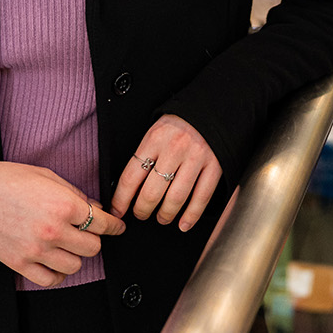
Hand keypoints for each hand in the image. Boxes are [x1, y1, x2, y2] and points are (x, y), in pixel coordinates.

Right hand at [0, 162, 124, 287]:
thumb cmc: (8, 180)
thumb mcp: (48, 176)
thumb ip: (75, 194)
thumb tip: (97, 209)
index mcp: (64, 205)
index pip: (102, 223)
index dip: (114, 226)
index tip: (118, 228)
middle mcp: (54, 230)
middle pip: (92, 247)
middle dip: (93, 239)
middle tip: (86, 233)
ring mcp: (37, 250)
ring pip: (75, 265)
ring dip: (75, 256)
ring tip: (67, 246)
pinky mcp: (20, 264)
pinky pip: (51, 280)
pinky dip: (57, 273)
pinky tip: (54, 262)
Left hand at [111, 114, 222, 232]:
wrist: (210, 108)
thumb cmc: (178, 125)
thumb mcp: (155, 132)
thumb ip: (144, 156)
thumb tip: (127, 190)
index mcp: (154, 139)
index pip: (131, 176)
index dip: (121, 199)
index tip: (117, 211)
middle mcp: (174, 149)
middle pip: (152, 192)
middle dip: (142, 210)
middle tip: (141, 214)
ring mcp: (196, 158)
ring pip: (176, 198)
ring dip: (165, 214)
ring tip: (161, 218)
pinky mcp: (215, 166)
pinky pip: (202, 197)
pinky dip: (191, 215)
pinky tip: (184, 224)